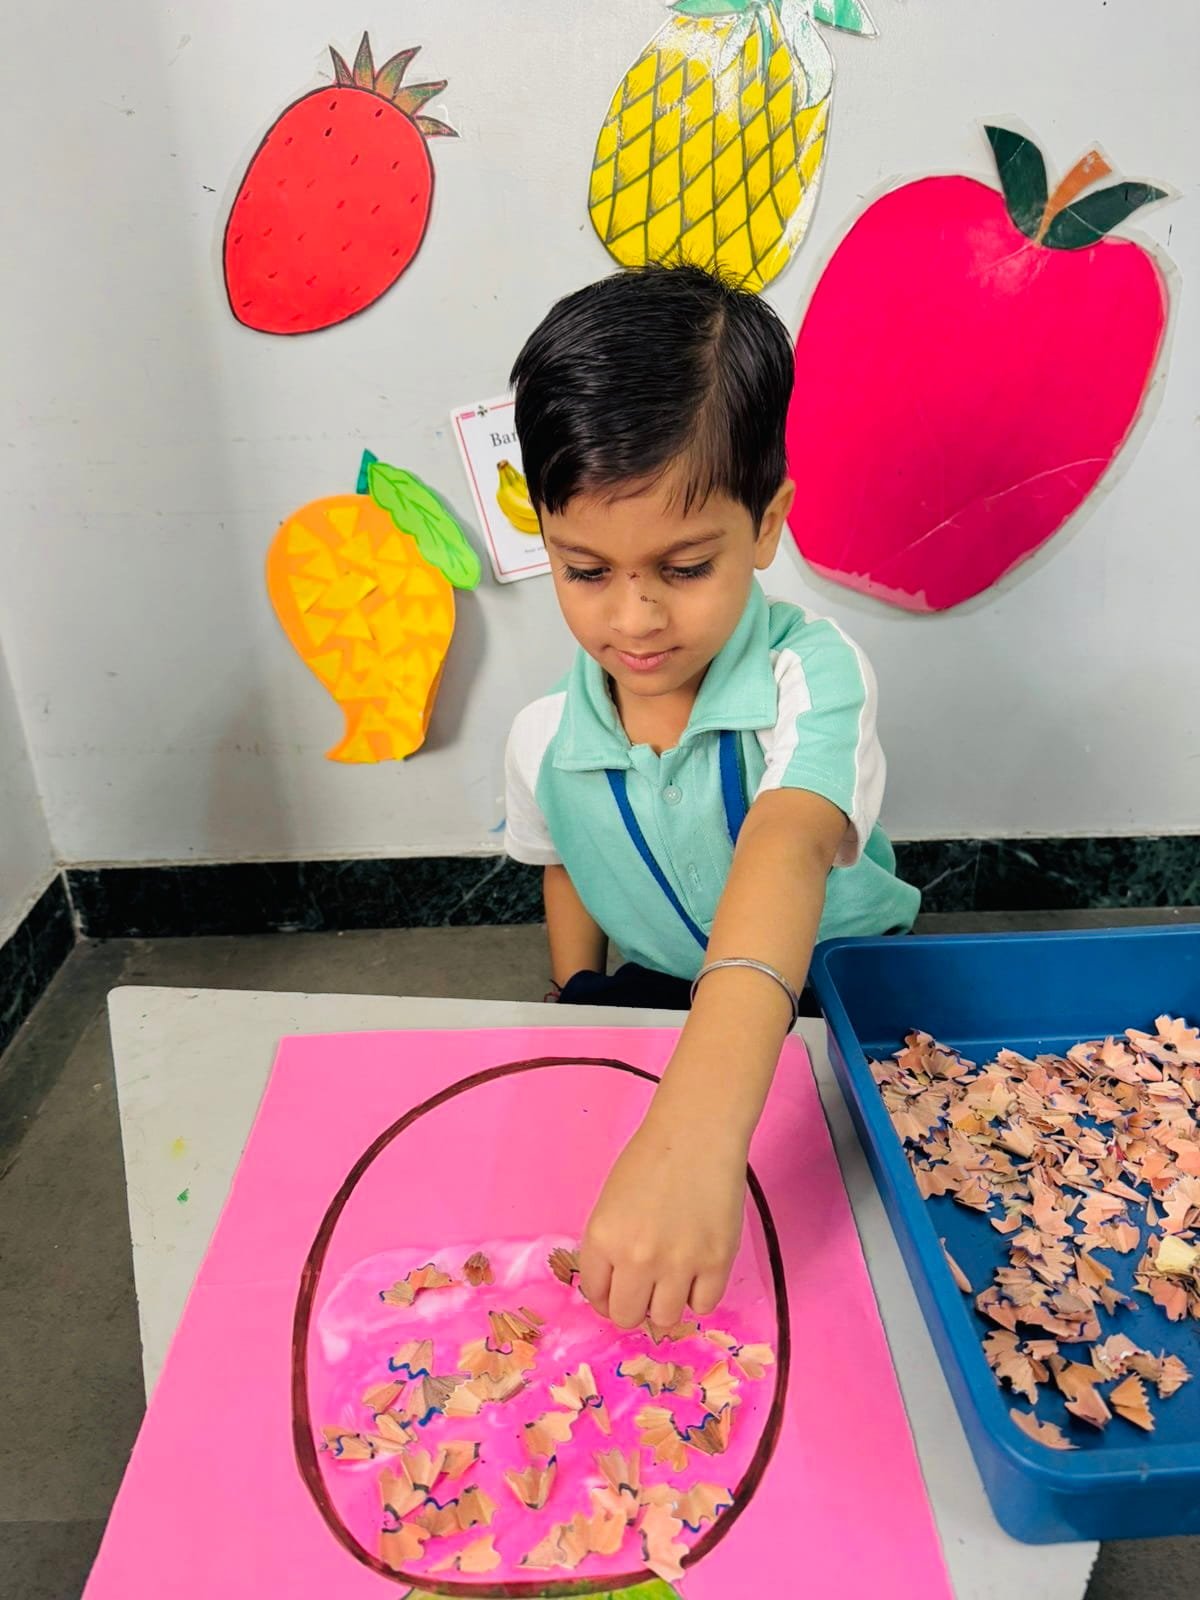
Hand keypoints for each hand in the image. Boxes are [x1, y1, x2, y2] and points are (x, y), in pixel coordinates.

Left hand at [579, 1110, 746, 1329]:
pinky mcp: (716, 1263)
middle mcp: (636, 1258)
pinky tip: (698, 1272)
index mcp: (602, 1238)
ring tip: (673, 1280)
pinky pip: (704, 1305)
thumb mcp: (610, 1203)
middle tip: (644, 1291)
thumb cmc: (650, 1159)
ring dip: (666, 1305)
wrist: (697, 1134)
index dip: (605, 1297)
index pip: (595, 1295)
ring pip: (665, 1319)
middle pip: (627, 1317)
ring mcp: (679, 1264)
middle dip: (633, 1307)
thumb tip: (616, 1288)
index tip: (617, 1291)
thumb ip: (608, 1247)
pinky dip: (699, 1295)